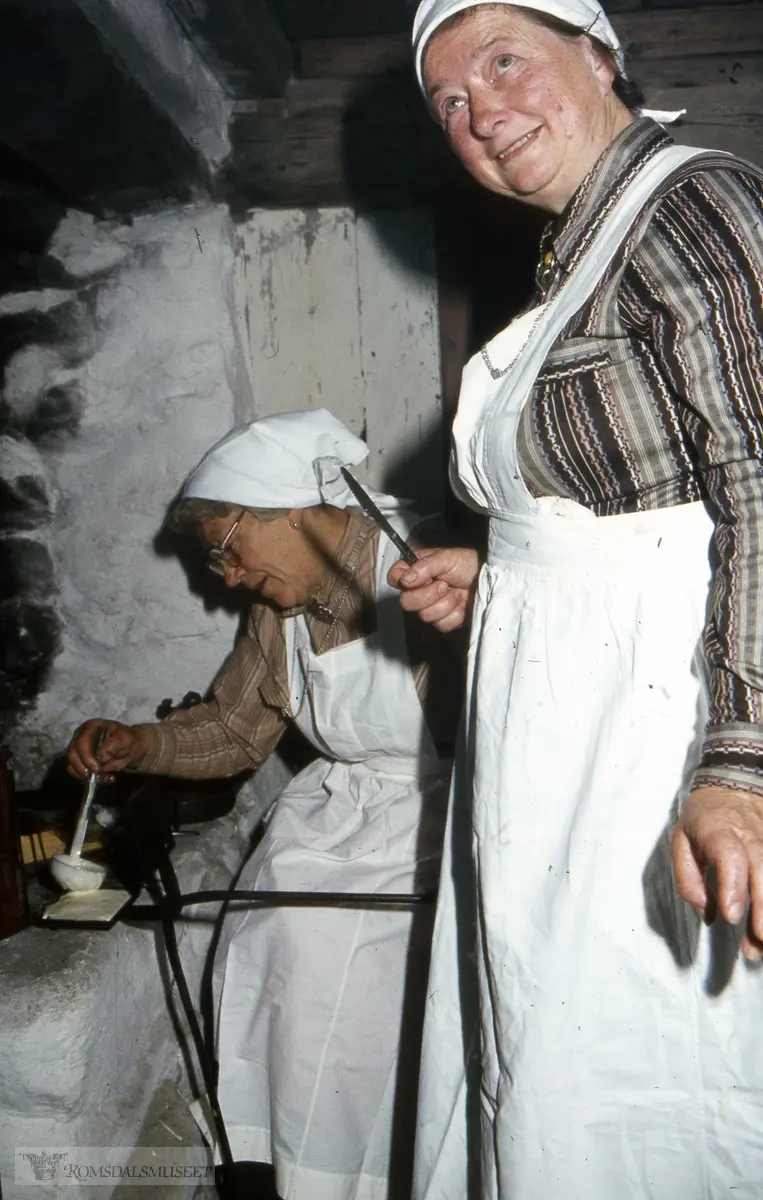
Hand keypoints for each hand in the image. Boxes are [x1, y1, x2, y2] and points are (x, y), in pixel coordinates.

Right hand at [66, 718, 144, 782]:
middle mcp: (80, 736)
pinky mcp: (78, 761)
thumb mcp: (124, 739)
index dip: (86, 757)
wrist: (130, 748)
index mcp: (90, 727)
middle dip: (84, 768)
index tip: (97, 768)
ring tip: (105, 778)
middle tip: (98, 775)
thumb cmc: (127, 740)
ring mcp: (77, 749)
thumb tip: (99, 757)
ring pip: (72, 766)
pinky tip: (104, 779)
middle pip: (72, 755)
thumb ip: (112, 746)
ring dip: (86, 776)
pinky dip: (88, 780)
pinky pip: (76, 773)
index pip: (81, 742)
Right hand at [388, 547, 479, 632]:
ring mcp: (430, 607)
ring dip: (446, 603)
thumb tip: (405, 580)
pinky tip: (462, 604)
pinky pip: (441, 625)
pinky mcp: (444, 620)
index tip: (421, 579)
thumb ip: (424, 566)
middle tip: (445, 584)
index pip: (394, 578)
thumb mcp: (447, 557)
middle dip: (429, 595)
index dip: (403, 582)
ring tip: (457, 592)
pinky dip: (455, 614)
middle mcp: (419, 589)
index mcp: (416, 570)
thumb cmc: (468, 564)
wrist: (489, 581)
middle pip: (406, 602)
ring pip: (425, 616)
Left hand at [671, 785, 762, 959]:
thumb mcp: (681, 842)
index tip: (731, 915)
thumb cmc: (703, 821)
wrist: (733, 789)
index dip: (733, 885)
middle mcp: (750, 835)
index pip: (730, 856)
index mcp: (718, 829)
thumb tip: (708, 914)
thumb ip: (688, 880)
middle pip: (762, 869)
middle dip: (762, 907)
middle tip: (759, 938)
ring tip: (762, 944)